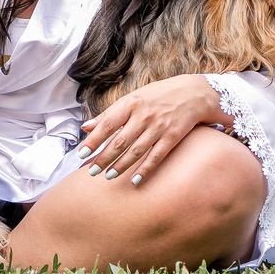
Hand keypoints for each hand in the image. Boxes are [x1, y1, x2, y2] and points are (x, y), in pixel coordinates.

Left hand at [76, 75, 230, 184]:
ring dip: (120, 166)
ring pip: (136, 151)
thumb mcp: (132, 98)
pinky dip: (145, 169)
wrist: (192, 93)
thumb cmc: (156, 96)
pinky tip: (134, 180)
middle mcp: (144, 115)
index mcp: (130, 103)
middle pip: (120, 141)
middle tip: (91, 172)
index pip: (107, 124)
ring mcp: (159, 126)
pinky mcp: (173, 136)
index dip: (93, 140)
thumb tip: (85, 127)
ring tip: (107, 176)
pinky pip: (156, 156)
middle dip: (104, 158)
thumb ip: (109, 114)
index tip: (82, 154)